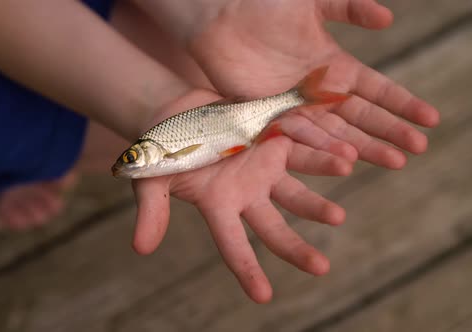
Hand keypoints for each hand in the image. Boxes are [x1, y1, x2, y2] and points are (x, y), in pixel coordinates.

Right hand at [131, 90, 352, 302]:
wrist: (178, 110)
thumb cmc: (161, 148)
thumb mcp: (152, 178)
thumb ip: (153, 210)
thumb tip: (140, 250)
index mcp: (218, 206)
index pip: (233, 244)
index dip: (247, 270)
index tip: (263, 297)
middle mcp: (246, 194)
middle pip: (274, 228)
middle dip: (295, 249)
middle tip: (320, 268)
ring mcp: (264, 169)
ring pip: (296, 193)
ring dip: (316, 204)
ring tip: (337, 217)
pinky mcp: (276, 140)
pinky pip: (303, 150)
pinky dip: (323, 156)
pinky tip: (347, 159)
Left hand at [188, 0, 439, 168]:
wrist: (220, 18)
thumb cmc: (264, 6)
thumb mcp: (314, 3)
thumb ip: (349, 9)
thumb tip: (388, 19)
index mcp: (334, 65)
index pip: (377, 88)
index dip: (402, 103)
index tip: (430, 119)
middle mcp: (318, 90)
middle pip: (361, 116)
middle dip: (390, 132)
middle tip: (417, 151)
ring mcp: (295, 105)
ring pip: (336, 131)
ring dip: (365, 146)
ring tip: (393, 162)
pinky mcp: (269, 114)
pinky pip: (300, 133)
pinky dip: (323, 146)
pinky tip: (346, 158)